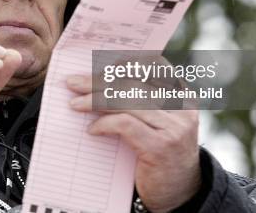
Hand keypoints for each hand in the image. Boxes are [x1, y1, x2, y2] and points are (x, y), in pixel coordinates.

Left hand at [67, 64, 200, 212]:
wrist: (179, 192)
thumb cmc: (160, 151)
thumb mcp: (158, 121)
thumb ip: (141, 101)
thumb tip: (99, 80)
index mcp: (182, 95)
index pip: (154, 65)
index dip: (125, 63)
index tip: (99, 67)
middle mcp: (181, 107)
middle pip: (133, 83)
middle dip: (98, 81)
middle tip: (73, 83)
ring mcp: (173, 127)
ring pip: (127, 100)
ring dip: (94, 100)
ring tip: (75, 104)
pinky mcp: (160, 147)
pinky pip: (125, 124)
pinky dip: (105, 122)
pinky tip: (92, 129)